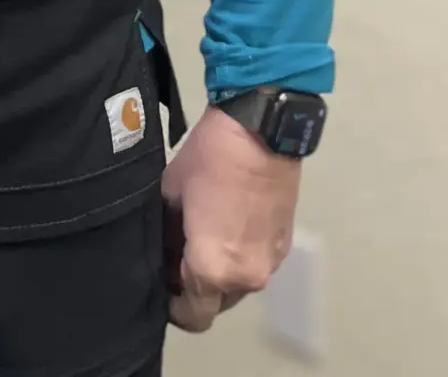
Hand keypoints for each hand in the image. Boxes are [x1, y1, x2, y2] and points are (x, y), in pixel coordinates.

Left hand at [160, 104, 300, 332]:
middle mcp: (245, 280)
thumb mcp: (171, 195)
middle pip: (215, 304)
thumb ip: (167, 236)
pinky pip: (255, 265)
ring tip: (203, 236)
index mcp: (213, 271)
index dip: (172, 306)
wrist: (261, 131)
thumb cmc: (208, 159)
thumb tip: (165, 252)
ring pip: (237, 287)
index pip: (192, 316)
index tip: (163, 283)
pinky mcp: (284, 247)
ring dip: (219, 273)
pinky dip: (240, 257)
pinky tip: (228, 225)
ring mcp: (269, 265)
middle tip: (178, 254)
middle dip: (194, 288)